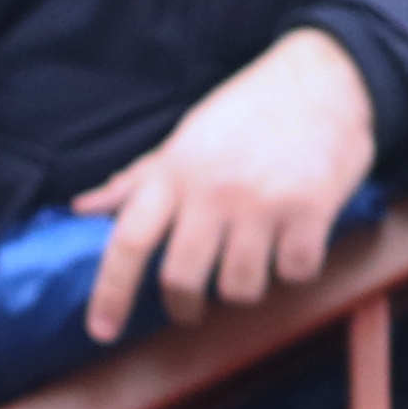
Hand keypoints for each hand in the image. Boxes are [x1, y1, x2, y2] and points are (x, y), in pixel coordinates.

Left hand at [73, 29, 379, 340]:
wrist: (325, 78)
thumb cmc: (247, 112)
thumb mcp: (185, 137)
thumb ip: (137, 180)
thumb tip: (82, 207)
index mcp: (175, 174)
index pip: (127, 243)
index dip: (110, 293)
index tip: (101, 330)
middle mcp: (213, 192)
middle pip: (180, 280)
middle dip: (182, 306)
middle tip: (189, 307)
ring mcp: (263, 203)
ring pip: (238, 287)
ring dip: (241, 289)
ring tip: (247, 266)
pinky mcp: (311, 210)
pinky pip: (293, 273)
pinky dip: (292, 271)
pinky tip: (291, 248)